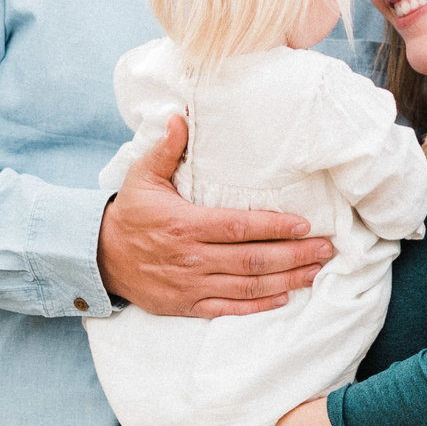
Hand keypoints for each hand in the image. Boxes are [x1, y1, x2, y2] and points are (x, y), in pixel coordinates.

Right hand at [97, 114, 331, 316]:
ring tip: (315, 272)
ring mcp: (189, 285)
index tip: (305, 224)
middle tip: (326, 249)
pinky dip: (258, 305)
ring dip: (286, 280)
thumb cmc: (129, 213)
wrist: (100, 257)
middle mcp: (190, 258)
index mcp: (184, 224)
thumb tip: (181, 117)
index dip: (275, 227)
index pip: (240, 227)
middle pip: (252, 259)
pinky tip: (283, 297)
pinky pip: (228, 309)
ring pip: (247, 286)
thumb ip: (166, 149)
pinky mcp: (186, 305)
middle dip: (294, 255)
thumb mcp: (141, 175)